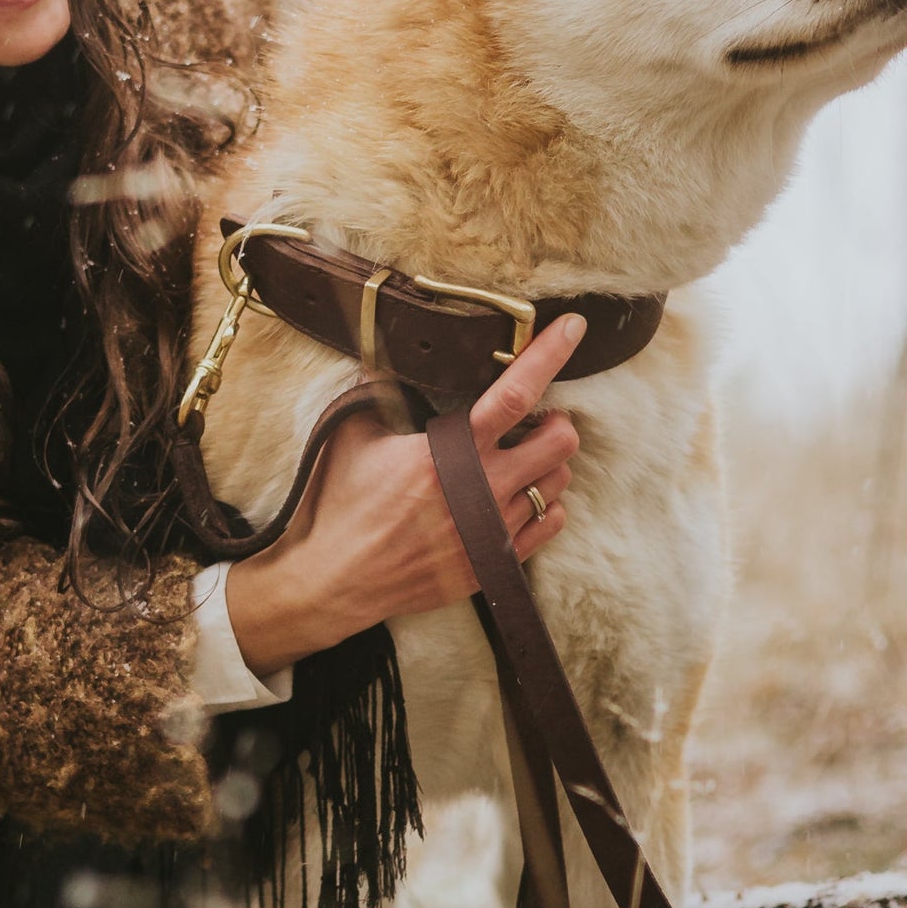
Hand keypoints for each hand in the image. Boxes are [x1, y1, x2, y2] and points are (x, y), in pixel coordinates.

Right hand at [223, 314, 584, 677]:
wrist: (335, 580)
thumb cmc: (341, 504)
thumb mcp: (352, 434)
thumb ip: (376, 385)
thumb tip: (377, 341)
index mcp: (449, 452)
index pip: (515, 393)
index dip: (548, 355)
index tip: (571, 327)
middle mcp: (481, 489)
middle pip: (560, 442)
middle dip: (554, 422)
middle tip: (533, 421)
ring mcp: (492, 530)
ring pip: (558, 483)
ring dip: (546, 464)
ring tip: (516, 461)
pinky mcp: (495, 563)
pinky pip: (550, 524)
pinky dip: (543, 504)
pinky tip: (515, 497)